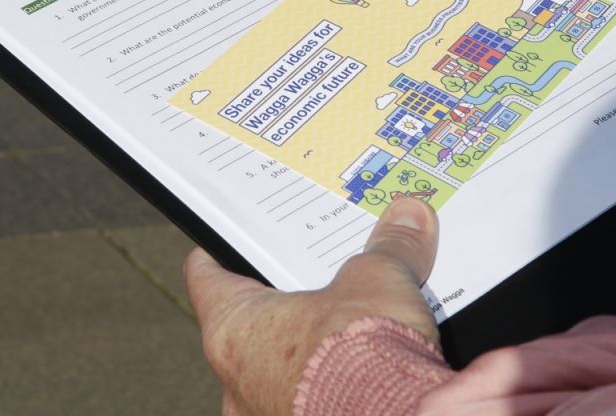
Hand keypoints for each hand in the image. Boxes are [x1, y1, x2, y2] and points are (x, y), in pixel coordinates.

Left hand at [185, 197, 439, 415]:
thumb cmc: (362, 354)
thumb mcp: (379, 279)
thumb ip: (389, 246)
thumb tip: (408, 218)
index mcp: (234, 330)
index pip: (207, 277)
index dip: (224, 252)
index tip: (234, 241)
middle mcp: (237, 381)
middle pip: (250, 326)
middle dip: (287, 304)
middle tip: (320, 279)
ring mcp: (265, 414)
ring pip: (277, 370)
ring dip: (309, 350)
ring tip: (354, 326)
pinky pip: (306, 400)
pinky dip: (331, 385)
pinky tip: (367, 370)